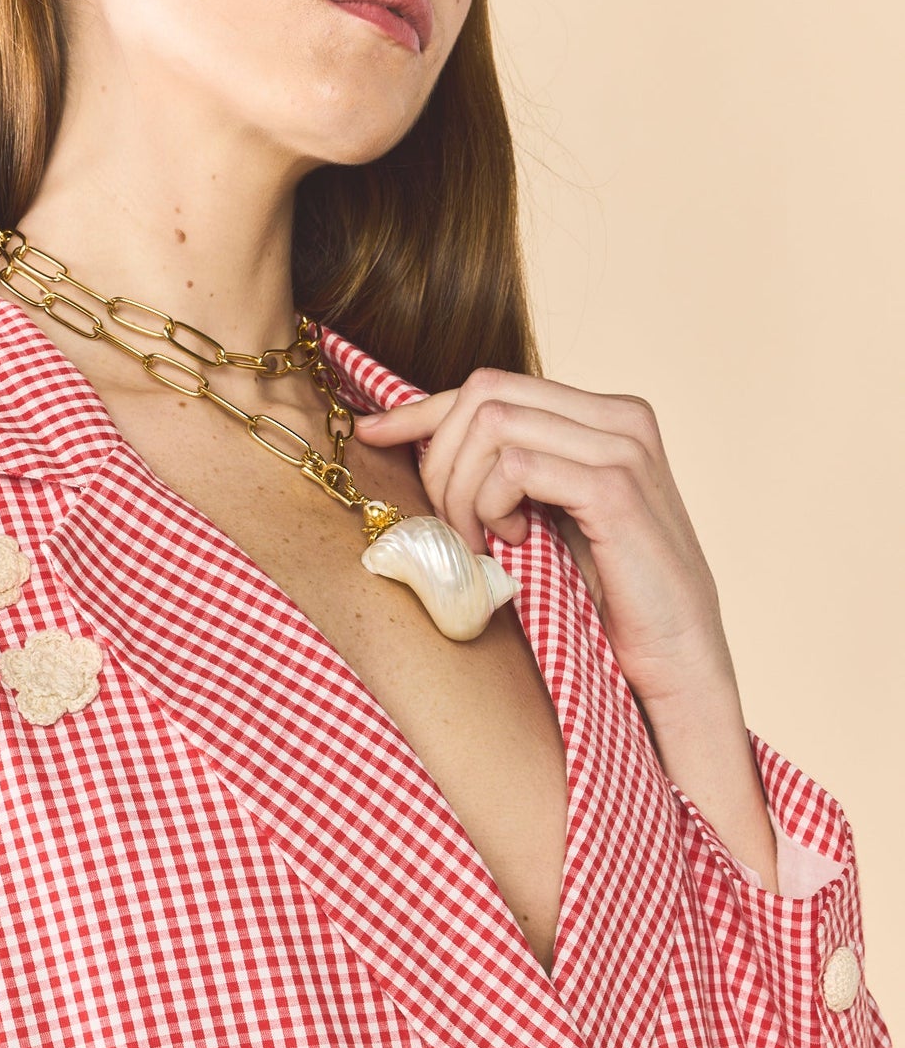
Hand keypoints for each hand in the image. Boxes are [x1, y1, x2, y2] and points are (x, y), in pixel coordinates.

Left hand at [352, 367, 736, 712]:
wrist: (675, 662)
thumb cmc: (611, 601)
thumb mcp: (551, 521)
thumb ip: (512, 476)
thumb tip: (424, 447)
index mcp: (606, 418)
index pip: (495, 386)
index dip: (423, 409)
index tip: (373, 434)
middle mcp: (620, 418)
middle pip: (485, 393)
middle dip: (441, 458)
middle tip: (450, 526)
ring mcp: (623, 448)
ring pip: (492, 424)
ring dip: (462, 489)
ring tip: (481, 541)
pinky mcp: (615, 489)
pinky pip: (515, 465)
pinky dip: (491, 505)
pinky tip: (510, 544)